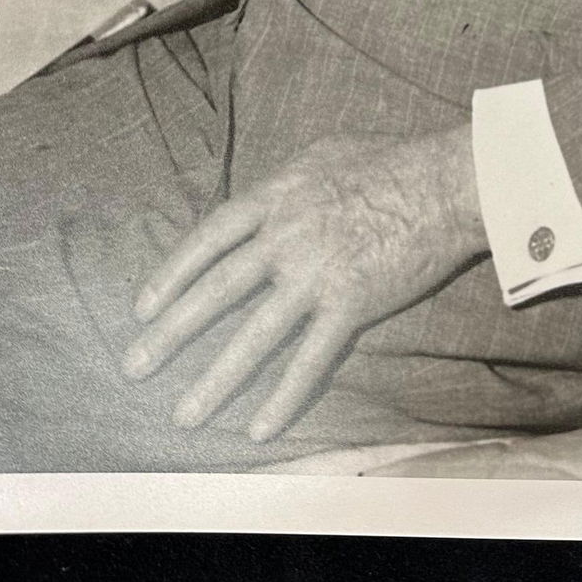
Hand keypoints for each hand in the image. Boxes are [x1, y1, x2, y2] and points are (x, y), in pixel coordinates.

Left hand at [123, 127, 485, 442]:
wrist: (447, 182)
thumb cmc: (394, 159)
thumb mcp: (326, 152)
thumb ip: (289, 180)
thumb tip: (268, 194)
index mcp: (277, 196)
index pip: (210, 238)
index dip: (172, 273)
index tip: (143, 308)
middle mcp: (286, 236)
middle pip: (216, 290)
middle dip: (170, 333)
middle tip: (134, 367)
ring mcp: (316, 273)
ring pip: (253, 335)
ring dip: (214, 380)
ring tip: (184, 416)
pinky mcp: (351, 303)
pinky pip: (309, 360)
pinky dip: (282, 397)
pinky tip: (259, 429)